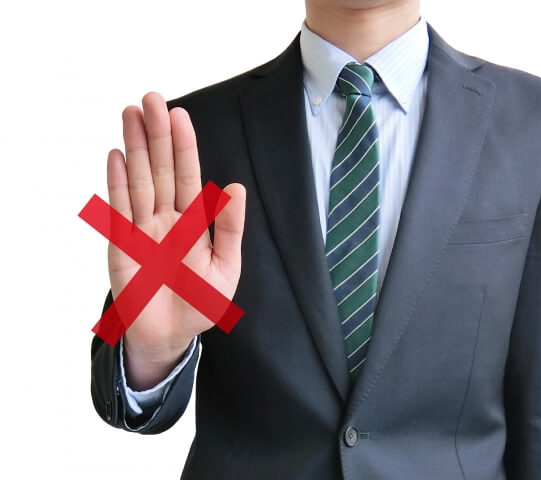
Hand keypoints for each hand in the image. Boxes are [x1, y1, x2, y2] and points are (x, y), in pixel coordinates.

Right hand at [106, 92, 244, 388]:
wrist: (169, 336)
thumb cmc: (200, 304)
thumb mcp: (225, 268)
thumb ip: (229, 229)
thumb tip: (235, 187)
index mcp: (193, 222)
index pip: (189, 177)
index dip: (184, 147)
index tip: (180, 116)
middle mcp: (166, 218)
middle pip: (162, 170)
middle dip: (157, 135)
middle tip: (151, 98)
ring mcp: (142, 228)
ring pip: (140, 181)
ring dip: (136, 148)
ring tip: (131, 114)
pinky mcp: (122, 245)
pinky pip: (120, 210)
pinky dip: (117, 183)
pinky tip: (117, 156)